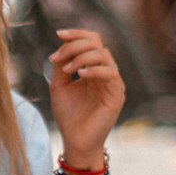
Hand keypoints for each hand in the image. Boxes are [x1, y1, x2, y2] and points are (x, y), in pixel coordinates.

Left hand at [47, 28, 124, 161]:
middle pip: (97, 43)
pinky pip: (110, 73)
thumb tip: (61, 47)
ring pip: (104, 54)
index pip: (91, 41)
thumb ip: (62, 65)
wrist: (75, 140)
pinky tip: (79, 75)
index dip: (77, 34)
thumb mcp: (59, 85)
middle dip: (75, 45)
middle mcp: (104, 72)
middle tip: (58, 57)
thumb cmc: (68, 116)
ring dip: (82, 57)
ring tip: (67, 68)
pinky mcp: (117, 94)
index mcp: (92, 68)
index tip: (58, 34)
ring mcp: (112, 82)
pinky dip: (93, 69)